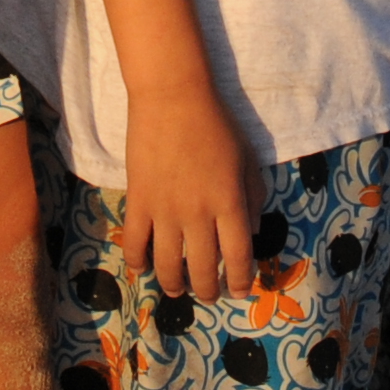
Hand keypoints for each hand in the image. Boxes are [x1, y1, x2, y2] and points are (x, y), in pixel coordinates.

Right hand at [116, 77, 258, 302]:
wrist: (172, 95)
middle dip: (207, 290)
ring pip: (167, 265)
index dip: (241, 281)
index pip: (239, 256)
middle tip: (207, 294)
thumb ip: (255, 196)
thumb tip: (252, 232)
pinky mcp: (138, 200)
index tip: (240, 291)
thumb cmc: (216, 122)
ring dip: (173, 285)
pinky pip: (134, 243)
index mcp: (230, 202)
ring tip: (177, 289)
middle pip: (203, 269)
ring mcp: (165, 209)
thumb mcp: (247, 157)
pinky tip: (142, 267)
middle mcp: (198, 213)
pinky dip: (137, 262)